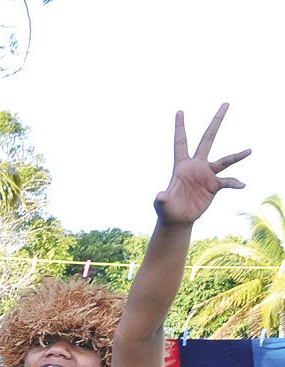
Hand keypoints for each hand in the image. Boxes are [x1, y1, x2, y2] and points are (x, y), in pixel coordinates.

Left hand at [154, 104, 246, 225]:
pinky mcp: (214, 185)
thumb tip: (160, 195)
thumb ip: (161, 198)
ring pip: (224, 160)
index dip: (179, 127)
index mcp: (181, 165)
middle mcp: (196, 165)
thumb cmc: (167, 209)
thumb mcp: (162, 203)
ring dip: (236, 156)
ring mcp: (207, 174)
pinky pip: (228, 181)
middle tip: (225, 104)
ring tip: (249, 150)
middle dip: (215, 122)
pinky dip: (235, 183)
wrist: (178, 219)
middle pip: (207, 139)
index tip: (179, 111)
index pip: (180, 142)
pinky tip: (241, 185)